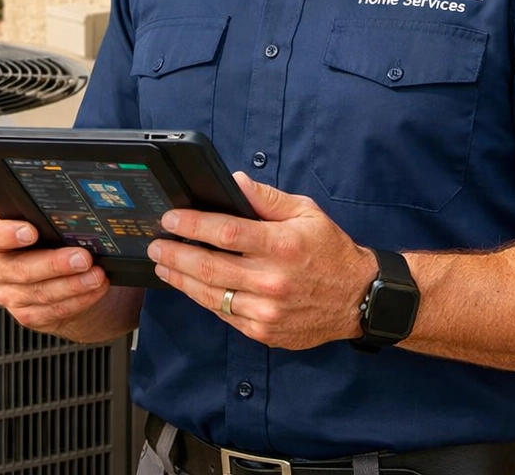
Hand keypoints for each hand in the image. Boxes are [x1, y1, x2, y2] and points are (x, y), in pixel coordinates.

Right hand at [0, 212, 112, 336]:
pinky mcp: (26, 315)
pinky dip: (79, 299)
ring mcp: (9, 294)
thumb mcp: (45, 223)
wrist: (60, 274)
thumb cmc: (51, 240)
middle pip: (19, 268)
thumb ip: (49, 218)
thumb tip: (75, 214)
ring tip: (96, 274)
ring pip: (39, 292)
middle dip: (55, 263)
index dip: (6, 234)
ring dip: (73, 284)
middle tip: (82, 257)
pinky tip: (94, 289)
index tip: (32, 231)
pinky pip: (52, 310)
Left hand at [146, 172, 376, 349]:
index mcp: (282, 245)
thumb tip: (234, 182)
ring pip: (211, 295)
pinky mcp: (263, 331)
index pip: (226, 233)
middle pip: (209, 266)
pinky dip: (203, 298)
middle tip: (156, 245)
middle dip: (175, 254)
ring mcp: (267, 310)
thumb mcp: (305, 212)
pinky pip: (224, 314)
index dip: (193, 225)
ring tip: (163, 265)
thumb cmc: (330, 250)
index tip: (170, 219)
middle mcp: (272, 280)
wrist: (358, 298)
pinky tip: (190, 285)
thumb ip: (266, 198)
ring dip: (181, 279)